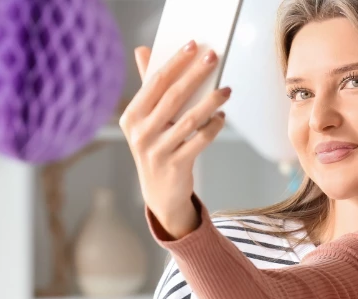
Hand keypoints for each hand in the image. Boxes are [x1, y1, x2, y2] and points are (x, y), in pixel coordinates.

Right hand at [120, 40, 230, 236]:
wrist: (159, 193)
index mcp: (131, 117)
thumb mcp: (146, 119)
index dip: (175, 62)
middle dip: (194, 74)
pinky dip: (212, 127)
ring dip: (210, 102)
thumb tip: (143, 50)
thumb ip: (147, 86)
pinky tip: (221, 116)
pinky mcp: (175, 166)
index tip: (192, 45)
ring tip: (226, 90)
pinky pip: (199, 141)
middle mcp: (140, 133)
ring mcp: (157, 151)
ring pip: (189, 120)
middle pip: (172, 97)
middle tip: (213, 57)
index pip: (154, 83)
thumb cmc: (155, 146)